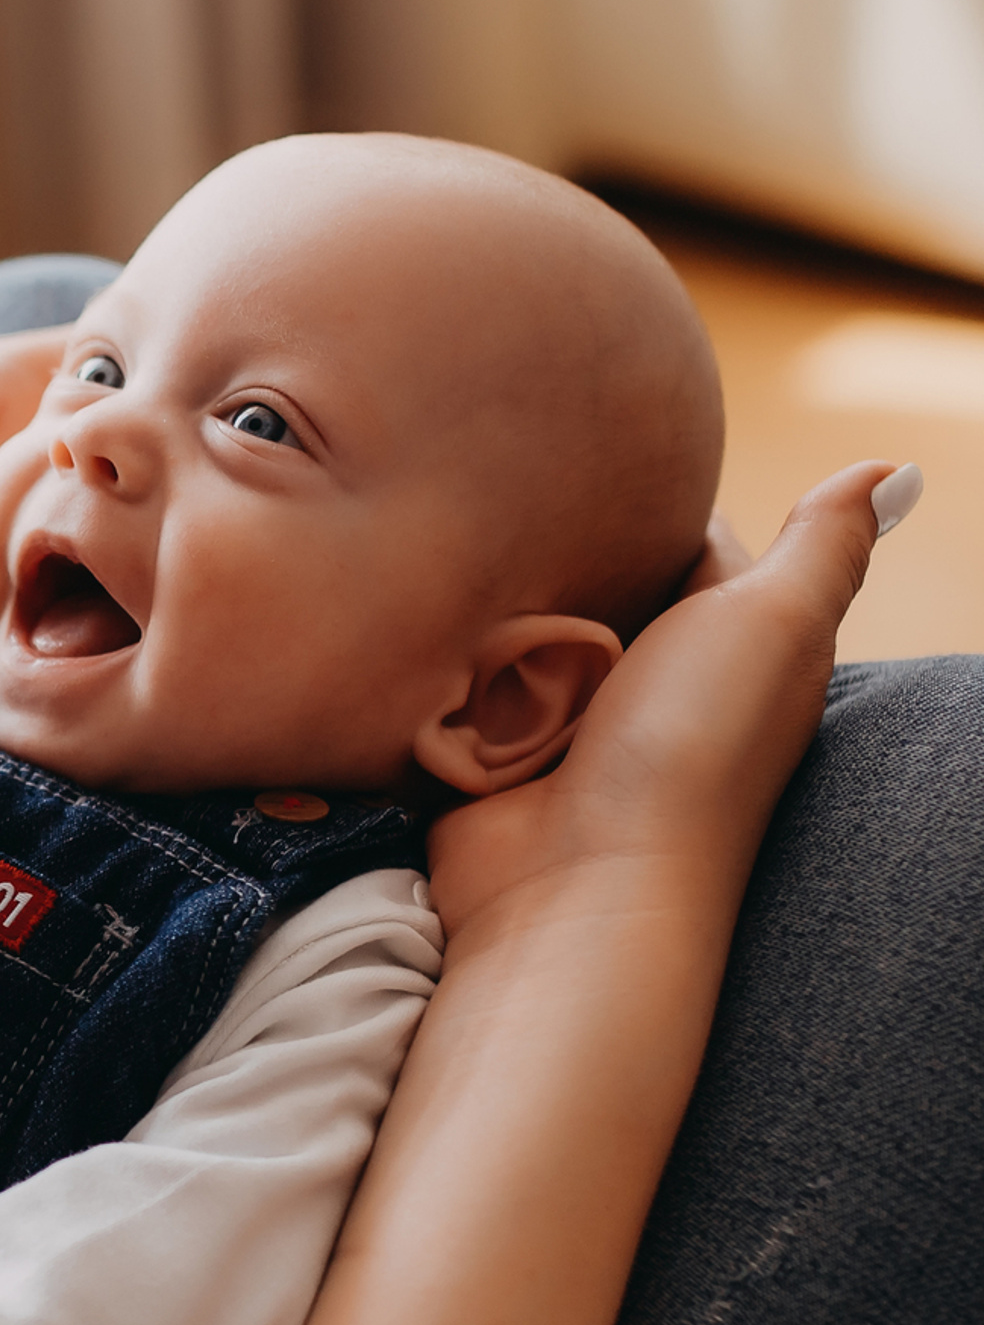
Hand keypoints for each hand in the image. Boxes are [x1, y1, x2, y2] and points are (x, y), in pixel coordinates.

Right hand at [425, 462, 898, 942]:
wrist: (579, 886)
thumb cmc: (691, 750)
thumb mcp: (776, 622)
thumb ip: (824, 543)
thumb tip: (899, 466)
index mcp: (732, 647)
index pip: (694, 544)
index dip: (658, 496)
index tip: (603, 438)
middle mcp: (654, 685)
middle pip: (601, 583)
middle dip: (561, 544)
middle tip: (508, 482)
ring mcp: (569, 724)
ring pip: (524, 628)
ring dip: (495, 603)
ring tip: (456, 545)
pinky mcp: (495, 754)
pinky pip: (463, 684)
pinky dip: (450, 667)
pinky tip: (425, 623)